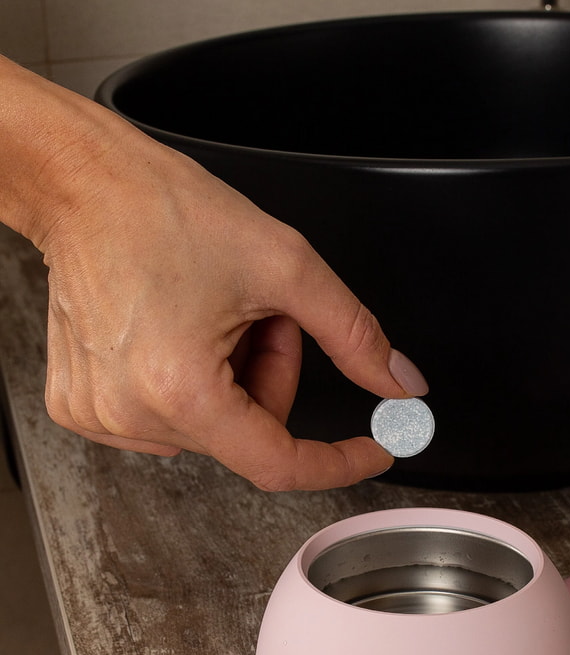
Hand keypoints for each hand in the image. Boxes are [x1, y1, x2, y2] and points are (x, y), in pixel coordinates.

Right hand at [2, 58, 427, 490]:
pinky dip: (195, 381)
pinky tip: (178, 331)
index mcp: (181, 390)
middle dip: (275, 374)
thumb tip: (398, 383)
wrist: (84, 185)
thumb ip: (355, 335)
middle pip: (252, 433)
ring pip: (218, 426)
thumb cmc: (163, 212)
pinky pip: (174, 418)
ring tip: (210, 312)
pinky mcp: (84, 408)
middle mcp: (133, 414)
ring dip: (236, 375)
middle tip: (262, 315)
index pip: (280, 464)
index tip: (372, 450)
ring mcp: (103, 416)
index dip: (337, 462)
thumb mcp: (286, 268)